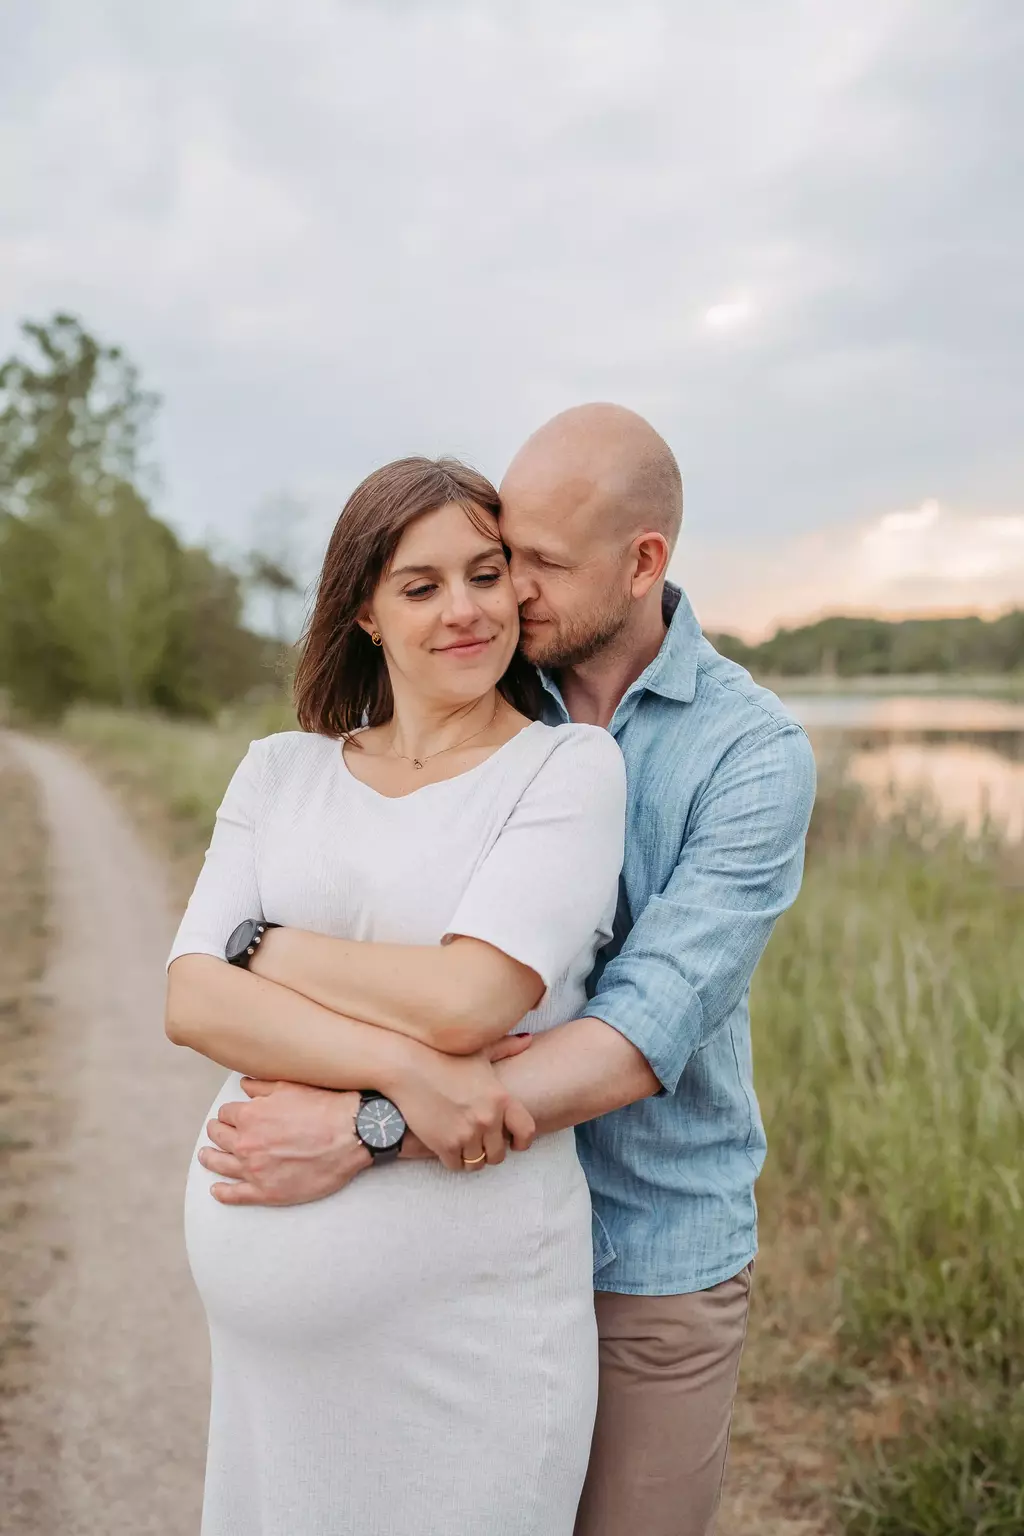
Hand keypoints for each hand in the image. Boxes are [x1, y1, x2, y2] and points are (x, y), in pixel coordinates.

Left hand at [198, 1079, 370, 1205]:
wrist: (351, 1135)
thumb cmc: (325, 1107)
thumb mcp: (291, 1087)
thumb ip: (262, 1087)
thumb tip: (244, 1086)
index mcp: (250, 1116)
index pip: (227, 1114)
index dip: (230, 1114)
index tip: (233, 1116)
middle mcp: (247, 1143)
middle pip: (219, 1137)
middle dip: (216, 1132)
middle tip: (216, 1132)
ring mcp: (255, 1170)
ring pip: (220, 1164)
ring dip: (210, 1158)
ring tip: (206, 1156)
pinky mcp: (267, 1192)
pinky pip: (235, 1195)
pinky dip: (222, 1193)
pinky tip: (216, 1190)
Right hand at [391, 1035, 535, 1173]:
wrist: (408, 1066)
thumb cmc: (444, 1055)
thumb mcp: (480, 1050)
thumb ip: (506, 1048)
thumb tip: (527, 1040)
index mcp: (501, 1098)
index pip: (526, 1131)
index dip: (522, 1141)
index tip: (515, 1143)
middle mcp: (488, 1119)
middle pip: (499, 1154)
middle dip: (491, 1150)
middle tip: (481, 1142)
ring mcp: (467, 1133)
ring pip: (478, 1163)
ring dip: (472, 1157)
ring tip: (464, 1145)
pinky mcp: (445, 1144)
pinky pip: (456, 1165)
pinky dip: (453, 1159)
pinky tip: (447, 1146)